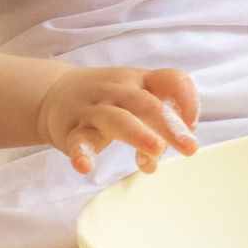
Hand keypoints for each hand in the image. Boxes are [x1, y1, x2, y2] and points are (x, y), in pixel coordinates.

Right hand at [37, 66, 200, 174]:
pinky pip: (78, 141)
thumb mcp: (137, 96)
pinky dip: (82, 153)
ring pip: (117, 120)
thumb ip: (163, 117)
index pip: (171, 80)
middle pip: (147, 104)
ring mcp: (94, 109)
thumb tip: (185, 139)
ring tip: (155, 153)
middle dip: (170, 125)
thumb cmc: (109, 98)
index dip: (188, 100)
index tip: (193, 125)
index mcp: (140, 81)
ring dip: (138, 135)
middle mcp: (119, 91)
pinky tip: (85, 167)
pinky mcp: (72, 130)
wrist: (54, 94)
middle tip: (190, 147)